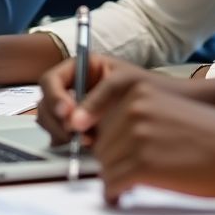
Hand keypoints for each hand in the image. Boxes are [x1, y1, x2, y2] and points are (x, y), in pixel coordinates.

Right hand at [37, 54, 173, 143]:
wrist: (169, 106)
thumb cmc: (149, 86)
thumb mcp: (123, 84)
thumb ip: (97, 98)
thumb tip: (72, 121)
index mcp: (81, 68)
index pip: (51, 80)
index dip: (53, 96)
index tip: (66, 112)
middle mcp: (74, 88)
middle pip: (45, 104)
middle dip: (56, 120)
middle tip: (74, 134)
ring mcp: (76, 109)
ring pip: (51, 122)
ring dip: (62, 133)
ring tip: (86, 141)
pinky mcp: (81, 129)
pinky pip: (62, 137)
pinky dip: (68, 143)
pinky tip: (88, 146)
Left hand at [91, 81, 214, 203]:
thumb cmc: (213, 136)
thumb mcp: (169, 112)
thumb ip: (139, 119)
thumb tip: (107, 143)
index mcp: (139, 91)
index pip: (99, 118)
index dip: (103, 139)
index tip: (102, 152)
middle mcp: (134, 109)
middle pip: (100, 144)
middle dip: (112, 162)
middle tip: (126, 175)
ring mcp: (136, 135)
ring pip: (104, 166)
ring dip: (115, 180)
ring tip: (129, 187)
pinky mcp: (142, 164)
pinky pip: (111, 185)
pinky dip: (115, 195)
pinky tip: (124, 197)